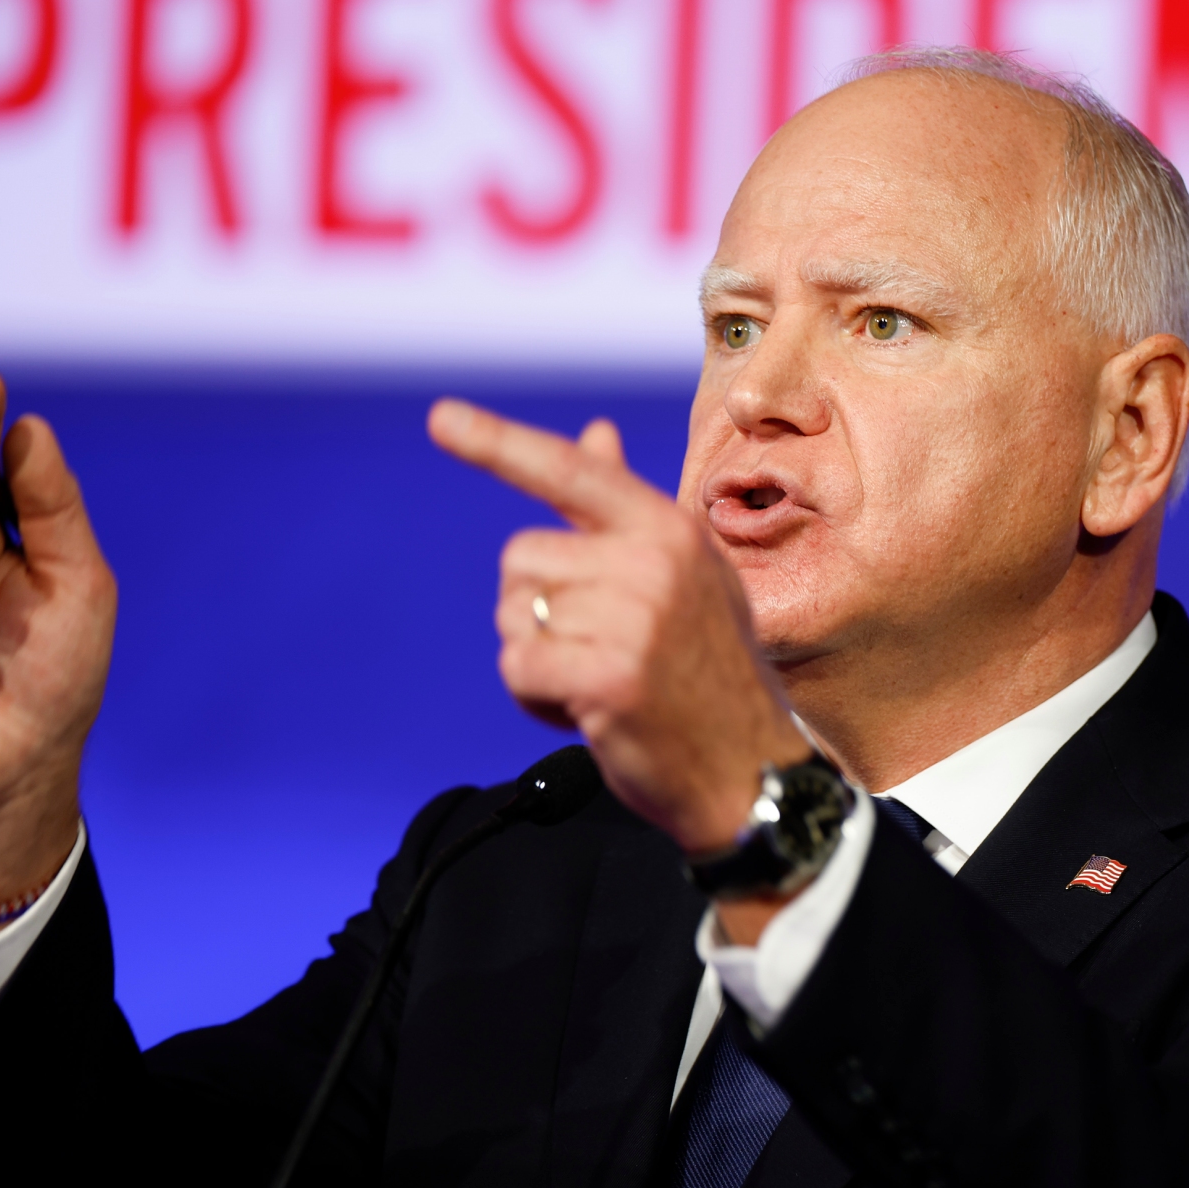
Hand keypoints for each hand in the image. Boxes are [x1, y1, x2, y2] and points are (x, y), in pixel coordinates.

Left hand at [428, 400, 810, 860]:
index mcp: (669, 529)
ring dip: (539, 657)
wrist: (748, 770)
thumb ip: (627, 510)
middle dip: (536, 608)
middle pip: (521, 558)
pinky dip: (533, 697)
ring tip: (599, 681)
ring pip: (515, 615)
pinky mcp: (609, 677)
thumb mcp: (684, 576)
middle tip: (597, 649)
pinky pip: (518, 665)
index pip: (571, 471)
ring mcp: (635, 619)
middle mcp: (653, 562)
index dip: (498, 442)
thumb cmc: (708, 673)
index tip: (440, 417)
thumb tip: (595, 433)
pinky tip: (585, 711)